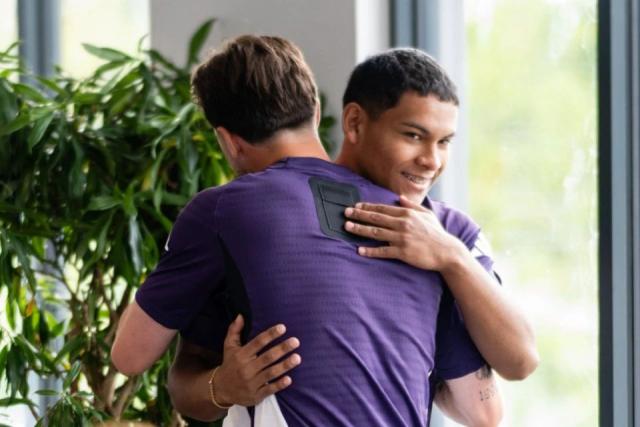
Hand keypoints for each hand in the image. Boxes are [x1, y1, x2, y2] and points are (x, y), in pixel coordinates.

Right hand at [214, 315, 300, 406]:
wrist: (221, 390)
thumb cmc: (229, 364)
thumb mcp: (229, 347)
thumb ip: (234, 330)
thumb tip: (241, 315)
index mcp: (241, 355)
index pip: (257, 343)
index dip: (270, 335)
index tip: (283, 327)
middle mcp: (246, 368)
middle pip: (267, 357)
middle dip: (282, 349)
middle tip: (296, 341)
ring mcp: (251, 383)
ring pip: (270, 373)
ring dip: (285, 365)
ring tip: (297, 358)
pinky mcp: (255, 395)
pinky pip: (269, 389)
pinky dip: (279, 385)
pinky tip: (289, 379)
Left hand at [344, 195, 463, 270]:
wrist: (447, 252)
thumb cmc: (436, 233)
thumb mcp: (427, 214)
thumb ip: (412, 205)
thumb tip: (399, 197)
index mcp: (407, 214)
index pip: (383, 209)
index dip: (367, 207)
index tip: (355, 206)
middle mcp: (403, 224)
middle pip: (376, 218)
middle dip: (359, 215)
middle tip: (345, 213)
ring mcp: (402, 238)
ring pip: (376, 232)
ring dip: (360, 229)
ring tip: (347, 228)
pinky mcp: (403, 252)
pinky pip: (383, 251)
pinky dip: (371, 251)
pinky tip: (360, 250)